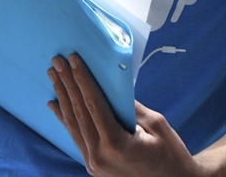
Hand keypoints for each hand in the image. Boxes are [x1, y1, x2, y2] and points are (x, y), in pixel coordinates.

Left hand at [49, 54, 201, 176]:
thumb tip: (110, 86)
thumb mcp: (156, 125)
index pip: (93, 105)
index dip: (83, 80)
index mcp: (116, 145)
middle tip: (57, 61)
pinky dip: (65, 118)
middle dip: (68, 84)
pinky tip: (54, 104)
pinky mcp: (94, 166)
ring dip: (63, 97)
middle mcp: (100, 156)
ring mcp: (94, 164)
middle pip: (79, 113)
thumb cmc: (171, 155)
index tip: (73, 59)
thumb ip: (130, 106)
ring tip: (54, 75)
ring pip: (73, 125)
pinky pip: (76, 137)